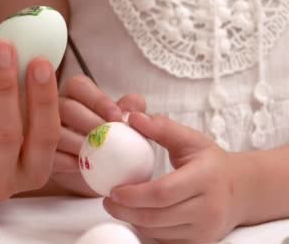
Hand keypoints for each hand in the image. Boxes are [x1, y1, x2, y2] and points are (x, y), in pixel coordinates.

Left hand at [0, 32, 60, 204]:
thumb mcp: (15, 132)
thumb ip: (22, 99)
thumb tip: (28, 45)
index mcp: (33, 170)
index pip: (45, 136)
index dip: (44, 99)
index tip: (41, 62)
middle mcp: (2, 180)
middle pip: (6, 133)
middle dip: (5, 85)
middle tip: (4, 46)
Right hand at [52, 75, 145, 195]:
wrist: (94, 176)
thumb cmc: (108, 145)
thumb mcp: (124, 127)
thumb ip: (131, 111)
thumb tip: (134, 105)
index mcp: (74, 95)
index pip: (79, 86)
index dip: (98, 99)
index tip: (116, 116)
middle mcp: (54, 108)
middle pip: (66, 106)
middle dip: (89, 122)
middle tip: (107, 137)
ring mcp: (40, 130)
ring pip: (53, 130)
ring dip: (76, 142)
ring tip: (94, 154)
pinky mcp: (36, 153)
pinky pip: (46, 153)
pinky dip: (64, 160)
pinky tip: (78, 166)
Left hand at [104, 113, 244, 242]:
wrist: (241, 190)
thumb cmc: (210, 162)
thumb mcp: (190, 139)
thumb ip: (161, 128)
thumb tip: (132, 117)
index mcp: (205, 178)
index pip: (163, 192)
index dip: (134, 194)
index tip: (113, 190)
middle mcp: (208, 208)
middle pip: (157, 216)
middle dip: (126, 211)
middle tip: (108, 201)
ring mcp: (205, 230)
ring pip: (158, 232)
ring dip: (133, 220)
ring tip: (120, 207)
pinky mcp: (201, 243)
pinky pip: (165, 241)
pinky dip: (147, 230)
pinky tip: (138, 216)